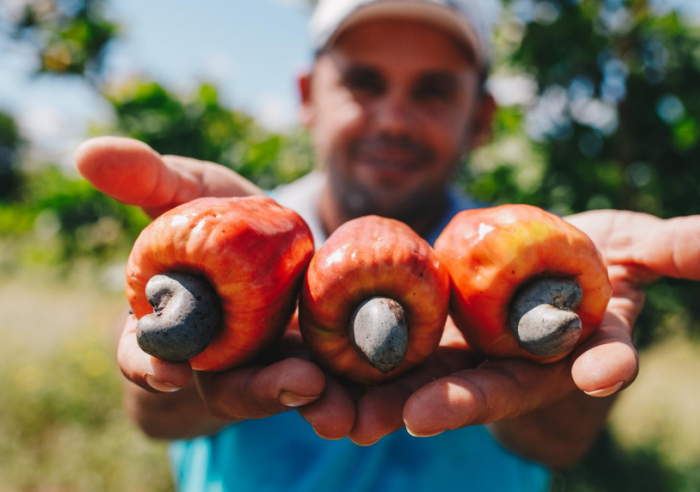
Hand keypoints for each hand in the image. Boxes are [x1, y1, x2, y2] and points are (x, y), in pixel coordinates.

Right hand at [77, 137, 353, 438]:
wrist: (275, 231)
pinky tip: (360, 383)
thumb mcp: (188, 191)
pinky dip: (340, 386)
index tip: (169, 372)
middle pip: (227, 387)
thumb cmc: (218, 213)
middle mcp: (214, 357)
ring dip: (307, 396)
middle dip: (258, 390)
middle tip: (296, 383)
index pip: (144, 356)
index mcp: (168, 325)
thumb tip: (86, 151)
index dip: (149, 366)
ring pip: (280, 391)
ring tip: (330, 389)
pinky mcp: (308, 361)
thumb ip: (147, 179)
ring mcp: (264, 364)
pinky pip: (323, 380)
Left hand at [345, 210, 699, 447]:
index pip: (601, 355)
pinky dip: (352, 374)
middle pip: (498, 383)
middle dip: (464, 399)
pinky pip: (386, 361)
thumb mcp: (634, 243)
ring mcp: (470, 357)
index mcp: (579, 340)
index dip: (608, 360)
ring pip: (430, 383)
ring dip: (387, 401)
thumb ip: (679, 248)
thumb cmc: (590, 252)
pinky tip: (312, 384)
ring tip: (343, 415)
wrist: (532, 259)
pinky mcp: (424, 344)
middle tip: (422, 415)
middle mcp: (523, 362)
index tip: (606, 369)